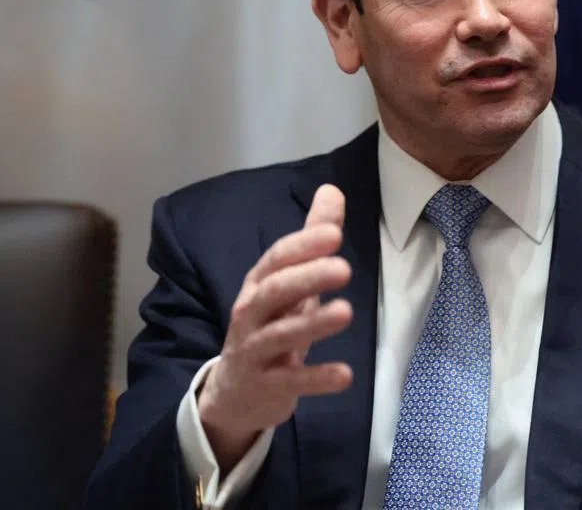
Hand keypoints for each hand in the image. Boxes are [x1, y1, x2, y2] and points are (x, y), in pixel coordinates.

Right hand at [197, 184, 353, 471]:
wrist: (235, 391)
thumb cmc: (270, 324)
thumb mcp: (290, 281)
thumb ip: (312, 238)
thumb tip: (332, 189)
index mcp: (259, 283)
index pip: (277, 259)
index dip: (303, 246)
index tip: (334, 234)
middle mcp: (251, 313)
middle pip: (275, 291)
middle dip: (307, 278)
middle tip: (344, 267)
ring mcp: (255, 350)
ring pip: (280, 335)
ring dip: (313, 324)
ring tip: (346, 312)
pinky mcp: (266, 385)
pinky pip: (291, 381)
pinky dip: (316, 378)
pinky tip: (345, 375)